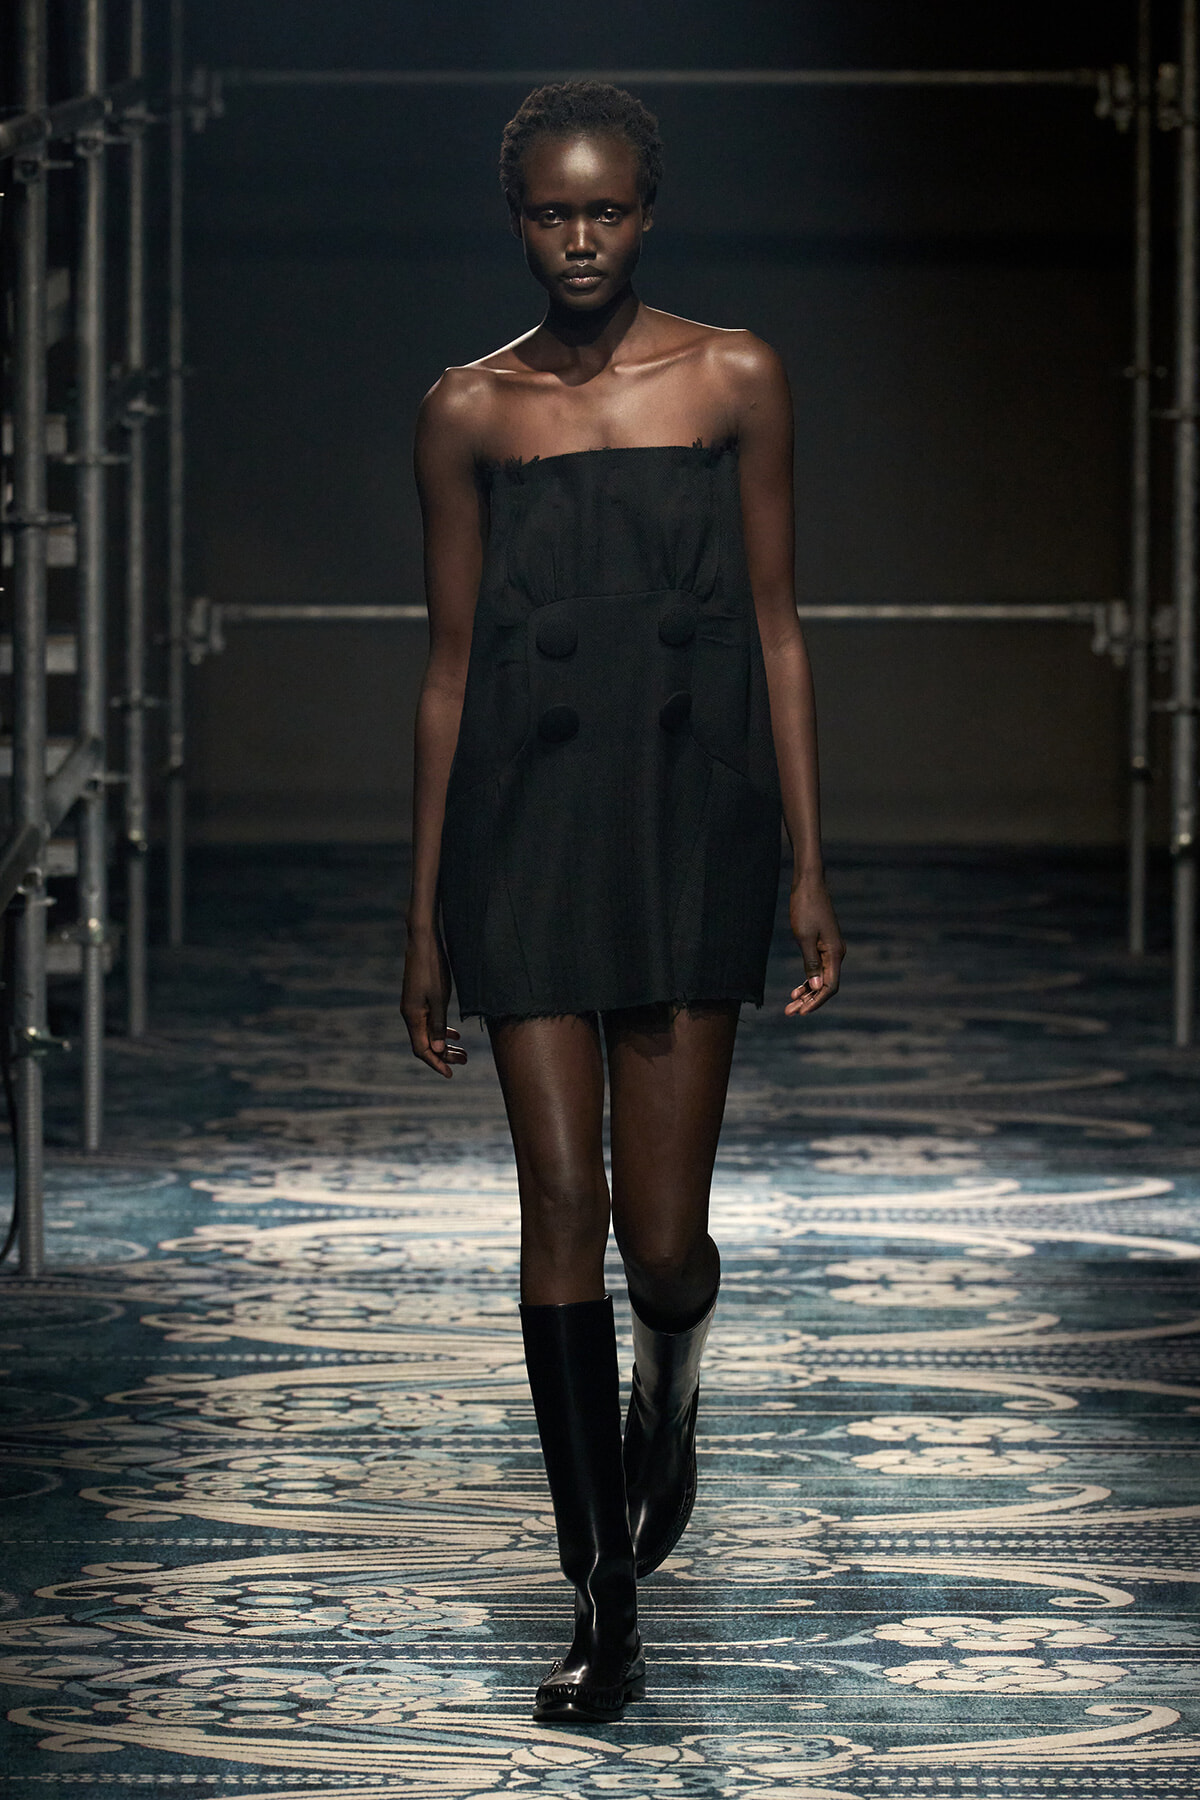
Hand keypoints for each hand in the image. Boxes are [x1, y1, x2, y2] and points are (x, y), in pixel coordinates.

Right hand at [402, 925, 467, 1076]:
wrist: (423, 942)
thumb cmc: (433, 968)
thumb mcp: (440, 998)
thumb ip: (438, 1024)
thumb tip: (437, 1049)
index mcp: (413, 1016)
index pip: (422, 1049)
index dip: (436, 1063)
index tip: (450, 1074)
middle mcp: (410, 1014)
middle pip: (425, 1044)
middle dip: (444, 1056)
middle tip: (465, 1061)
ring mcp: (413, 1006)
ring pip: (428, 1033)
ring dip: (445, 1044)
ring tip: (464, 1052)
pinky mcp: (419, 999)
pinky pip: (429, 1022)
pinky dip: (442, 1030)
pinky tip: (456, 1034)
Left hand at [785, 877, 844, 1018]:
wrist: (809, 884)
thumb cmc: (805, 908)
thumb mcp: (804, 937)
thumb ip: (811, 963)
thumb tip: (817, 986)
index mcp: (835, 953)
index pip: (830, 987)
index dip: (816, 1002)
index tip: (801, 1012)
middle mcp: (837, 953)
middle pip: (826, 985)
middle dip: (808, 1001)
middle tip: (789, 1012)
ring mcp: (831, 949)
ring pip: (821, 978)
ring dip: (807, 993)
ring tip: (790, 1005)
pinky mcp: (824, 944)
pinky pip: (818, 968)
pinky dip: (808, 980)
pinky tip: (797, 989)